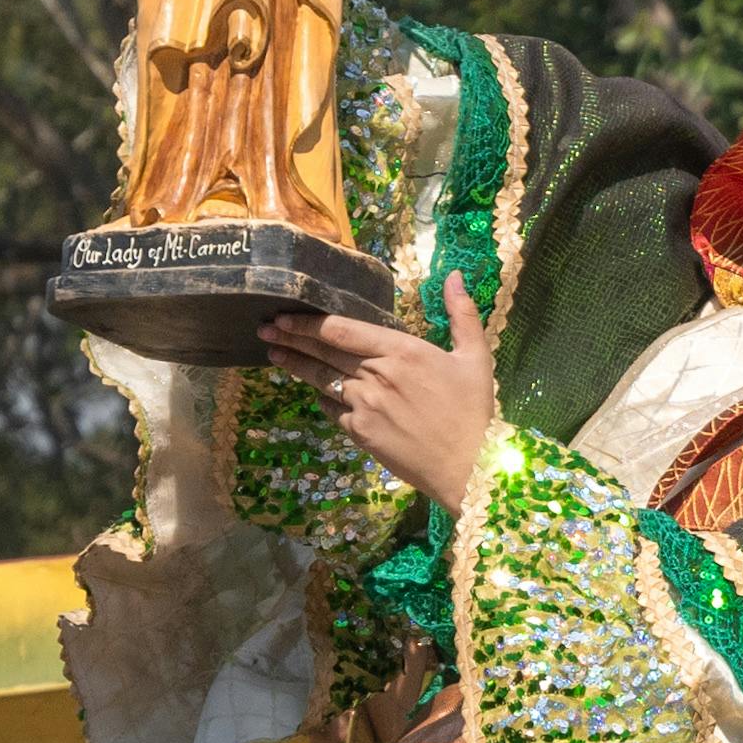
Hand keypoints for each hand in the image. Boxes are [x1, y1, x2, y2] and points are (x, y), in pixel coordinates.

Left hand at [269, 276, 499, 508]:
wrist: (469, 467)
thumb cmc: (475, 412)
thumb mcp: (476, 358)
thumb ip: (463, 315)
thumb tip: (456, 275)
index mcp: (402, 351)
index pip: (342, 330)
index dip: (308, 322)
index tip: (285, 316)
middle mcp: (376, 374)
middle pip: (323, 351)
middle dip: (290, 339)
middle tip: (265, 328)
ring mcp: (363, 405)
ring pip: (321, 379)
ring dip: (295, 366)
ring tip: (275, 354)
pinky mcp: (360, 432)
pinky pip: (331, 409)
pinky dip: (321, 398)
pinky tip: (313, 392)